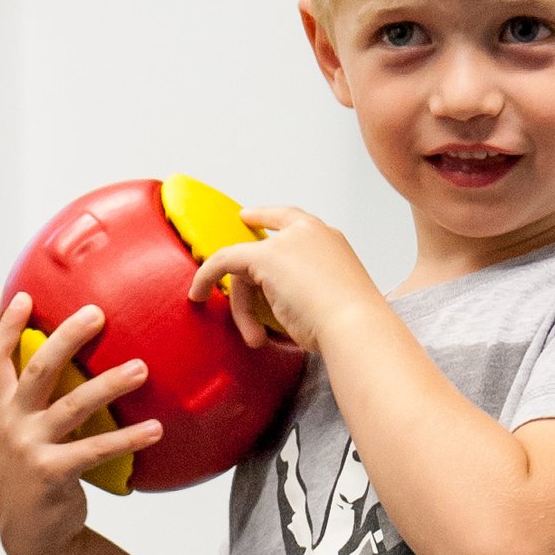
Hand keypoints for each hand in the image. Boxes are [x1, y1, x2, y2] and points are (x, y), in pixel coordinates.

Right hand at [0, 292, 162, 554]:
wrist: (33, 537)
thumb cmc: (40, 474)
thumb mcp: (28, 436)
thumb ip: (42, 404)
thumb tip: (85, 365)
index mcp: (2, 410)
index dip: (6, 326)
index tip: (26, 297)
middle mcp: (10, 423)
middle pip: (38, 368)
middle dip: (67, 336)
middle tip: (98, 312)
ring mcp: (28, 448)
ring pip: (73, 404)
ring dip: (110, 383)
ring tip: (142, 368)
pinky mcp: (51, 472)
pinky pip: (96, 448)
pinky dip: (128, 437)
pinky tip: (156, 429)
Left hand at [187, 207, 385, 353]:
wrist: (356, 326)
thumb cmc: (351, 324)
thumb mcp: (333, 301)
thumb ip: (311, 292)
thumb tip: (292, 309)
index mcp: (331, 240)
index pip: (293, 219)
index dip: (267, 217)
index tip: (247, 217)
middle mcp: (311, 232)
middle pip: (264, 247)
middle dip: (244, 274)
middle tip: (228, 300)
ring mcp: (288, 242)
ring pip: (247, 265)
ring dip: (243, 306)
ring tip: (255, 337)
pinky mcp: (266, 256)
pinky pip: (224, 260)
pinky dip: (207, 276)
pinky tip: (198, 293)